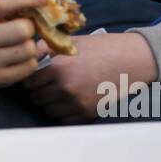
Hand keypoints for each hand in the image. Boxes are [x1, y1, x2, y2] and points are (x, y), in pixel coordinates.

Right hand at [0, 0, 53, 87]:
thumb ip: (14, 6)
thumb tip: (45, 0)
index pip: (3, 4)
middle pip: (22, 30)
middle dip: (30, 28)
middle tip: (26, 29)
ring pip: (29, 50)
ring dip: (32, 46)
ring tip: (22, 44)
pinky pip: (30, 67)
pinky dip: (31, 61)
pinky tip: (22, 58)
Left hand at [22, 32, 158, 123]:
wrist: (132, 60)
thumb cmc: (102, 48)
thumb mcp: (72, 42)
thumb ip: (47, 48)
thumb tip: (28, 54)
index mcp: (59, 68)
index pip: (28, 82)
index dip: (29, 78)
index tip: (33, 76)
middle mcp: (65, 88)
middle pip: (35, 98)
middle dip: (36, 91)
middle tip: (43, 85)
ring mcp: (77, 103)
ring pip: (47, 110)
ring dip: (48, 103)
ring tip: (55, 92)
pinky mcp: (88, 113)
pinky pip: (64, 119)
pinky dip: (62, 112)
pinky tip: (68, 101)